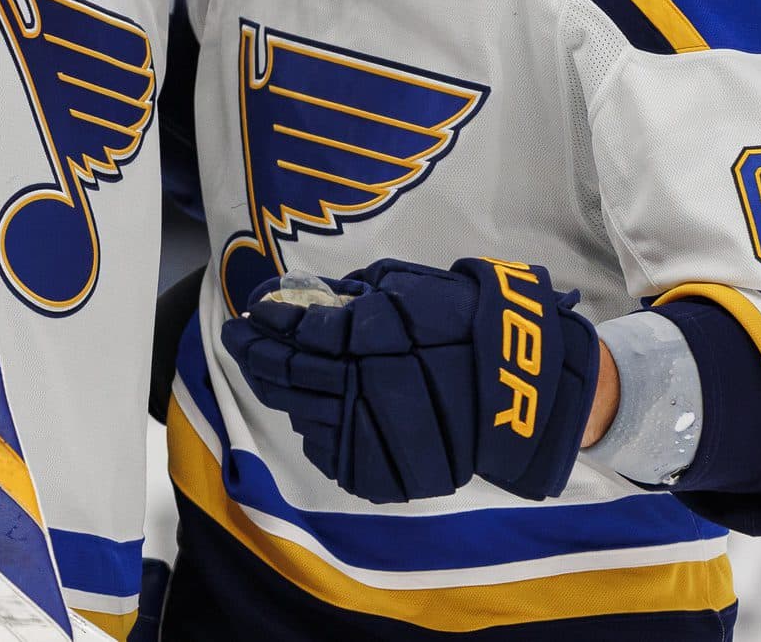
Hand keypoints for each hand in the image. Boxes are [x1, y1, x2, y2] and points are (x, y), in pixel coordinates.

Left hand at [221, 257, 600, 503]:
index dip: (267, 319)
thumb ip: (352, 297)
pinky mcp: (376, 470)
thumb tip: (303, 296)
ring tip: (271, 370)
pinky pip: (327, 447)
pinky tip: (313, 407)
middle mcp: (356, 388)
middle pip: (287, 374)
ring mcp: (365, 434)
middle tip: (240, 339)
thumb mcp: (407, 288)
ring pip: (301, 412)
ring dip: (281, 389)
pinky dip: (315, 425)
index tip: (250, 311)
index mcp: (363, 339)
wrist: (520, 388)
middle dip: (258, 353)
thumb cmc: (466, 323)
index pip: (296, 331)